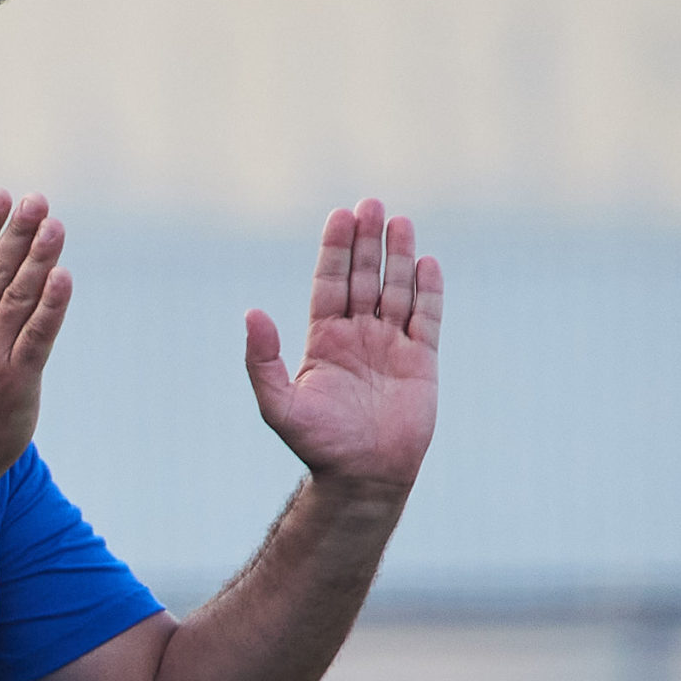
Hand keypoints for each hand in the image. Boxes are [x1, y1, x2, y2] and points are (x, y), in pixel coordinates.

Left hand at [246, 200, 440, 489]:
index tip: (340, 216)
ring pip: (396, 290)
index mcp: (325, 340)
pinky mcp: (420, 360)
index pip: (330, 283)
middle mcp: (358, 335)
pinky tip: (426, 263)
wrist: (363, 476)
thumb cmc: (319, 444)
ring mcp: (391, 345)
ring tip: (399, 221)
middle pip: (363, 277)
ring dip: (398, 257)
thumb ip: (263, 360)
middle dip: (366, 242)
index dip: (335, 250)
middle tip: (370, 204)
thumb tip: (251, 313)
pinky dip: (428, 291)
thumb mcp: (279, 404)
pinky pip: (426, 318)